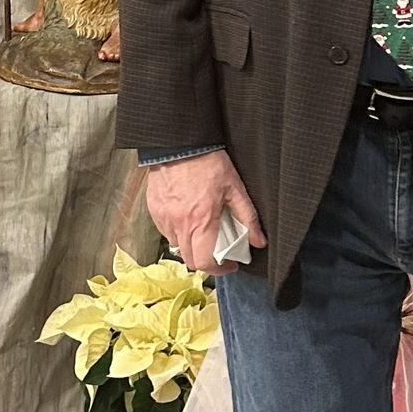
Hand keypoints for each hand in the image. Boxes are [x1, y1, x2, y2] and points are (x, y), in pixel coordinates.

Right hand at [146, 152, 265, 275]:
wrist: (179, 142)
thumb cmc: (207, 161)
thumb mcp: (234, 187)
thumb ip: (247, 216)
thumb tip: (258, 240)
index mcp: (200, 221)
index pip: (204, 262)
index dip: (219, 270)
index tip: (229, 264)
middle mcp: (179, 224)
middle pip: (189, 260)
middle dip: (205, 261)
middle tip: (217, 251)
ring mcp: (164, 217)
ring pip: (176, 246)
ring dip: (190, 245)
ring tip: (202, 231)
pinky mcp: (154, 209)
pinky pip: (165, 231)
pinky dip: (177, 231)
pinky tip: (187, 217)